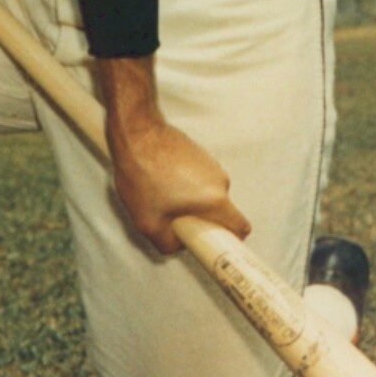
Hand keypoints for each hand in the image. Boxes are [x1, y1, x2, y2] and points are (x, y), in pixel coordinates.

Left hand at [98, 57, 250, 254]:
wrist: (135, 132)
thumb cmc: (143, 175)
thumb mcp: (149, 223)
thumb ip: (168, 244)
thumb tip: (179, 243)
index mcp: (215, 199)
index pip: (241, 227)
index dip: (230, 241)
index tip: (213, 244)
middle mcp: (220, 179)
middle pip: (220, 211)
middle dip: (201, 219)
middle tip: (175, 218)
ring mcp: (210, 162)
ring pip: (207, 193)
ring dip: (191, 199)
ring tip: (162, 194)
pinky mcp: (198, 151)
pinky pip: (199, 177)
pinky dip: (185, 183)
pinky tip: (161, 178)